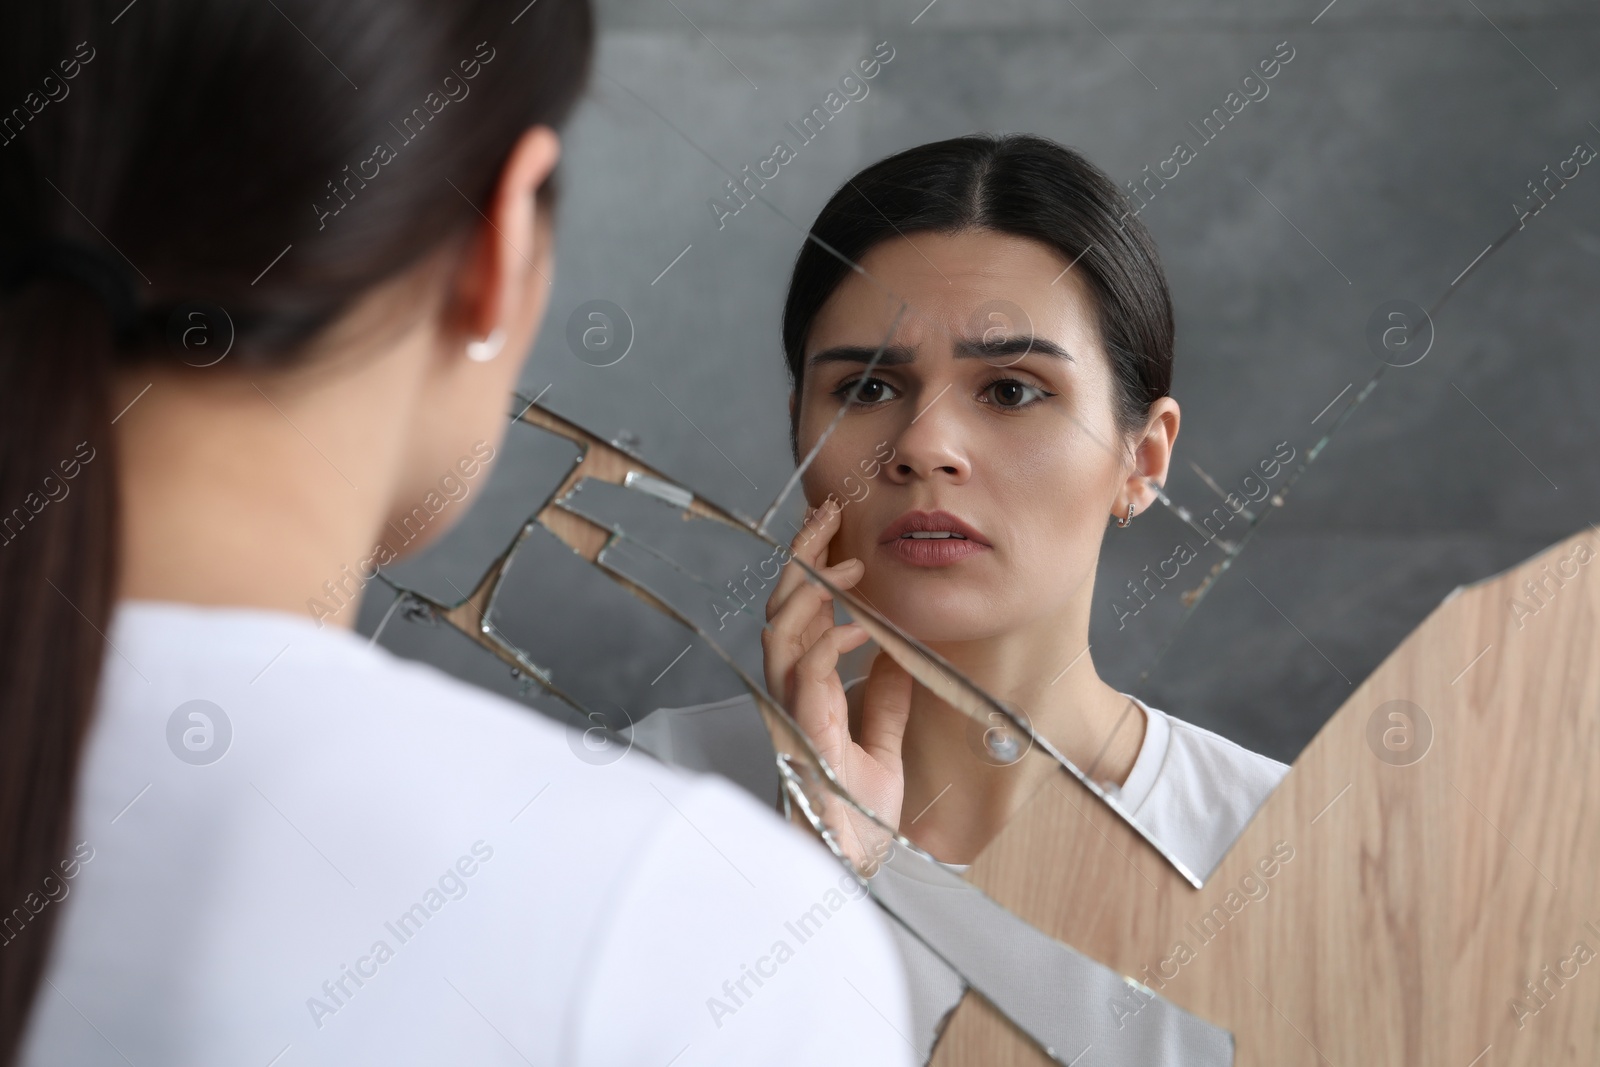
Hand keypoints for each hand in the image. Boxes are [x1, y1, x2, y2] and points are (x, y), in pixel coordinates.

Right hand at [763, 500, 912, 871]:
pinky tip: (861, 625)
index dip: (811, 569)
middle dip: (801, 557)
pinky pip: (808, 673)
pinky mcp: (804, 734)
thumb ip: (883, 700)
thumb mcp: (880, 745)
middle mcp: (788, 696)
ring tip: (849, 564)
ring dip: (812, 590)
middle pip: (780, 609)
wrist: (851, 870)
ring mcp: (791, 713)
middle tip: (829, 513)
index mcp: (803, 693)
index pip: (798, 615)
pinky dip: (831, 641)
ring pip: (780, 631)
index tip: (836, 530)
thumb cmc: (855, 819)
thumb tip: (899, 652)